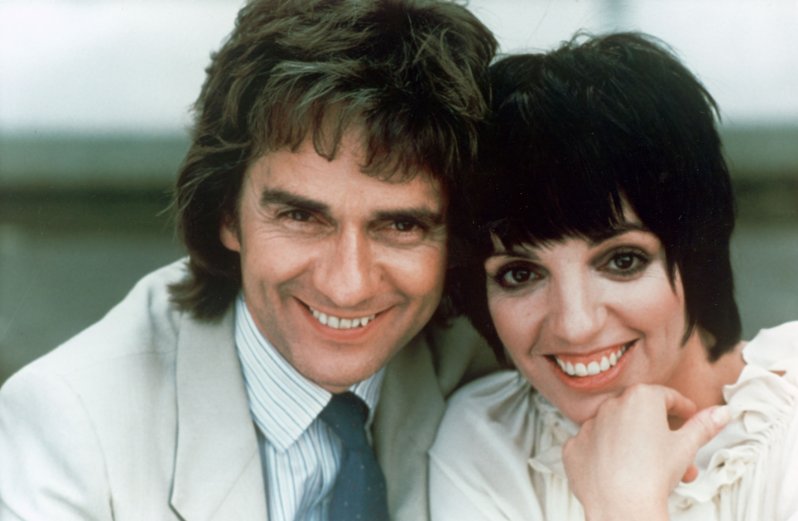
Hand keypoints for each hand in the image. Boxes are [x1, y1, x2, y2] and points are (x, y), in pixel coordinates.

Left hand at [562, 384, 730, 520]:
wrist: (621, 506)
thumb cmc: (654, 474)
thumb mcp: (686, 447)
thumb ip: (704, 425)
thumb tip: (722, 411)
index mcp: (640, 398)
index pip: (667, 397)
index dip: (683, 408)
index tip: (689, 417)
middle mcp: (610, 405)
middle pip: (641, 416)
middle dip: (661, 434)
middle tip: (678, 457)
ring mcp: (588, 426)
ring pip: (616, 430)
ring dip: (632, 443)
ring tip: (651, 470)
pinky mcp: (573, 447)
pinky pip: (592, 446)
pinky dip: (604, 456)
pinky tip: (618, 471)